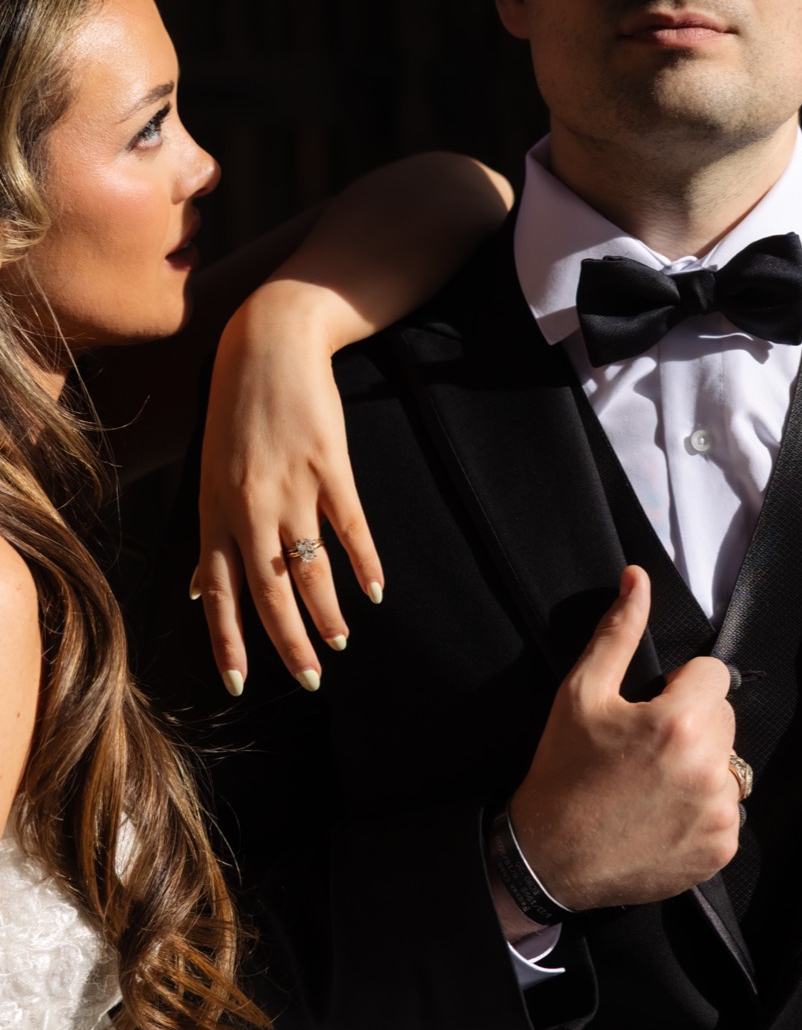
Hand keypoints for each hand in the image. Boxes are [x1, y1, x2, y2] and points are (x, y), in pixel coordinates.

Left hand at [192, 283, 382, 694]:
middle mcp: (249, 508)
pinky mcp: (329, 466)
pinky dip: (364, 563)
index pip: (220, 593)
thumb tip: (199, 593)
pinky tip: (374, 590)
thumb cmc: (237, 409)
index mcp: (215, 512)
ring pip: (309, 569)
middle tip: (310, 680)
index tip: (240, 685)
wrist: (270, 344)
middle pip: (268, 593)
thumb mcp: (211, 472)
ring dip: (327, 612)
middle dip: (289, 644)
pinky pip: (349, 528)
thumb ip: (212, 536)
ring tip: (341, 642)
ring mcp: (291, 488)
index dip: (228, 642)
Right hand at [509, 566, 739, 910]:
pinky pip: (729, 808)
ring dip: (702, 763)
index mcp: (679, 723)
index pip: (715, 675)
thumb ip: (619, 631)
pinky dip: (704, 807)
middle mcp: (709, 770)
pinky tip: (664, 812)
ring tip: (654, 779)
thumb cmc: (564, 768)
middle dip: (693, 721)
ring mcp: (719, 814)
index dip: (680, 684)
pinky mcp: (720, 849)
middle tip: (647, 743)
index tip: (650, 706)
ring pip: (730, 763)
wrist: (550, 857)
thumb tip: (638, 578)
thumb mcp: (582, 691)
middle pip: (725, 717)